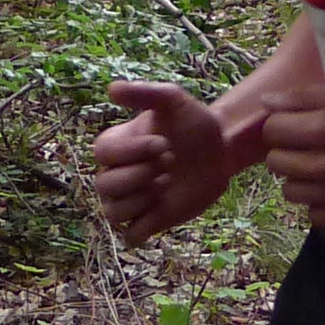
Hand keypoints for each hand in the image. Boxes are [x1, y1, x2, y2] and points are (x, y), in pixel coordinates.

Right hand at [92, 80, 260, 243]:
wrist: (222, 151)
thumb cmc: (194, 124)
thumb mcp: (174, 101)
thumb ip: (144, 94)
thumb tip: (111, 88)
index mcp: (117, 146)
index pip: (102, 154)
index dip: (133, 151)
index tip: (164, 143)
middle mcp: (117, 174)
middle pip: (104, 185)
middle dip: (139, 176)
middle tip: (170, 164)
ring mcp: (132, 200)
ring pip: (112, 212)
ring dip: (140, 200)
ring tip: (167, 184)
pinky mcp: (149, 221)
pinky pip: (130, 235)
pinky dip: (144, 226)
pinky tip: (164, 207)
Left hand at [256, 86, 324, 227]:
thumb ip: (305, 98)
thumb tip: (266, 102)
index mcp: (322, 131)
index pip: (272, 131)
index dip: (282, 124)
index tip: (298, 123)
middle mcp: (324, 166)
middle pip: (276, 163)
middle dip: (288, 150)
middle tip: (310, 145)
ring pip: (291, 192)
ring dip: (301, 178)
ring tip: (322, 167)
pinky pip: (314, 216)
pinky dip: (319, 203)